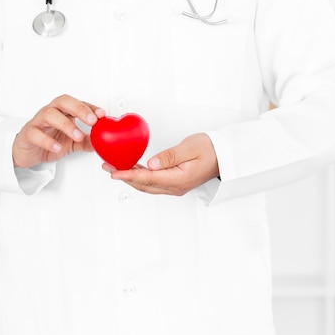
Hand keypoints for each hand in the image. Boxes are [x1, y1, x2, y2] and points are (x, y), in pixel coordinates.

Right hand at [12, 94, 105, 168]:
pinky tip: (57, 147)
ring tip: (78, 136)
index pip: (78, 103)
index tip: (102, 115)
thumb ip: (86, 142)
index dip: (90, 107)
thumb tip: (102, 142)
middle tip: (92, 121)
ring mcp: (38, 122)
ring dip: (66, 125)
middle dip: (80, 109)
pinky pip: (35, 133)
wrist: (26, 152)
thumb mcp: (71, 143)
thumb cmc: (47, 140)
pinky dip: (47, 140)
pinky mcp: (27, 134)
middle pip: (64, 102)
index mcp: (62, 112)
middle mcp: (50, 112)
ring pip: (50, 114)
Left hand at [103, 133, 219, 195]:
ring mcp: (175, 186)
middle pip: (144, 184)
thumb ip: (170, 156)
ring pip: (147, 184)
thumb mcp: (190, 147)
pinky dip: (140, 176)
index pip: (148, 178)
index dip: (129, 175)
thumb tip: (151, 164)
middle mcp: (176, 187)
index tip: (115, 172)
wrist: (225, 155)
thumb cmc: (212, 149)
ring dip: (130, 177)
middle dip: (124, 177)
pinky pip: (153, 182)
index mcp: (179, 179)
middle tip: (108, 167)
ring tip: (115, 168)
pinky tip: (132, 168)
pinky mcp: (175, 182)